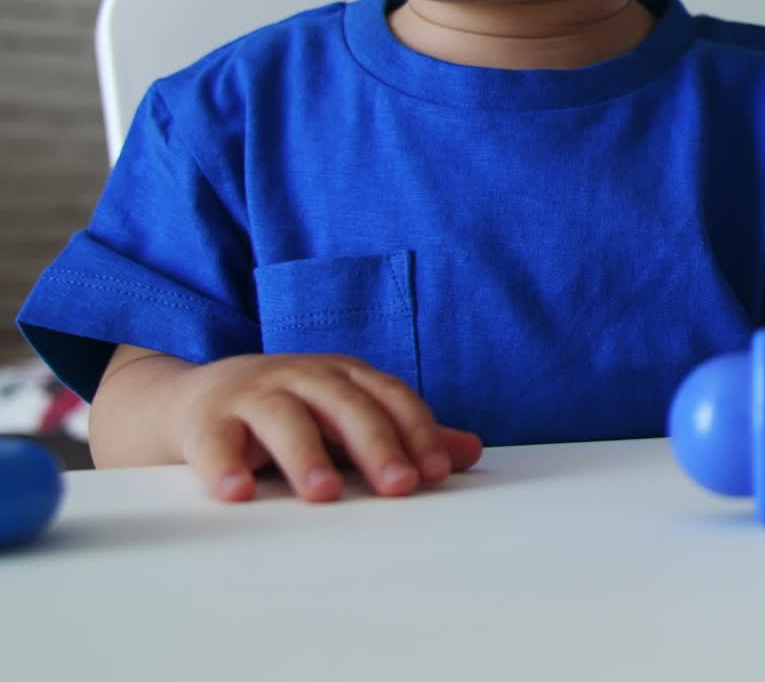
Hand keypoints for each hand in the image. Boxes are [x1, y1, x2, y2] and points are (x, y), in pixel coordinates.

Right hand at [174, 352, 482, 502]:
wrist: (190, 399)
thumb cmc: (284, 411)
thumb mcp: (344, 418)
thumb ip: (401, 436)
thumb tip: (469, 452)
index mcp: (343, 376)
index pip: (389, 396)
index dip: (416, 431)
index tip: (437, 472)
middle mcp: (302, 377)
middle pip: (345, 404)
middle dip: (375, 444)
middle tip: (398, 485)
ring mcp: (252, 394)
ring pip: (284, 417)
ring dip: (305, 454)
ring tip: (325, 493)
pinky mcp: (205, 421)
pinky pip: (215, 442)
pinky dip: (225, 464)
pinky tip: (237, 491)